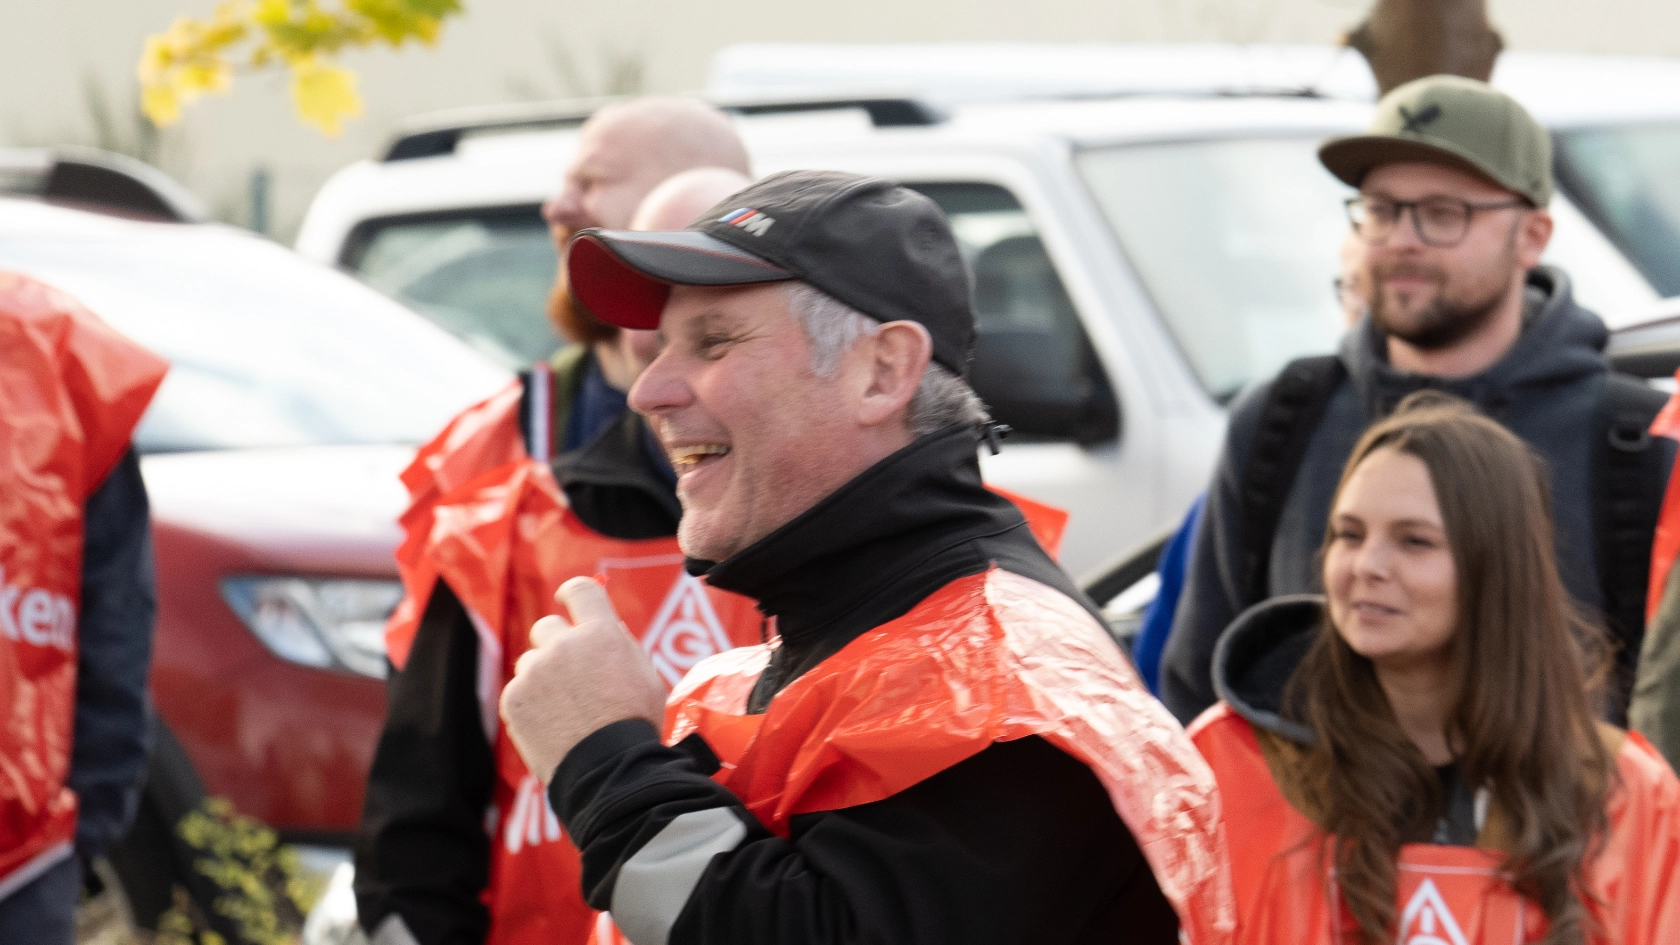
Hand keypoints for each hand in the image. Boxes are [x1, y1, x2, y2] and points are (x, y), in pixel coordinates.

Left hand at [500, 576, 666, 783]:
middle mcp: (564, 644)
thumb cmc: (634, 725)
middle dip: (556, 644)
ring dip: (542, 676)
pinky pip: (518, 691)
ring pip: (530, 661)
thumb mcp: (645, 676)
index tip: (565, 598)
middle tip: (570, 675)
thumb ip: (622, 645)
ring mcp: (536, 671)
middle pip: (547, 627)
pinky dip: (530, 704)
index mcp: (601, 633)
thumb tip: (605, 627)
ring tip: (564, 710)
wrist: (609, 769)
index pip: (580, 590)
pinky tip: (550, 725)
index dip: (571, 592)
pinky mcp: (514, 698)